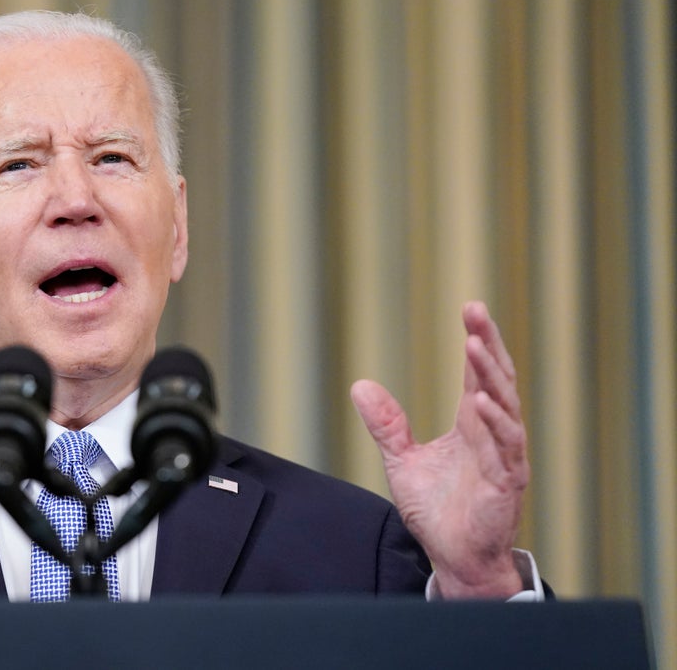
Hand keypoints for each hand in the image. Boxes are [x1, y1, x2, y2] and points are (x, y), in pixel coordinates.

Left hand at [351, 301, 528, 598]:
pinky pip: (505, 449)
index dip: (477, 342)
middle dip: (488, 345)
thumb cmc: (437, 511)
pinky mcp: (505, 484)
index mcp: (473, 426)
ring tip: (476, 346)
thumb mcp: (402, 461)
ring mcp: (503, 458)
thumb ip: (387, 425)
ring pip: (505, 409)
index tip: (471, 309)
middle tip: (476, 312)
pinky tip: (484, 402)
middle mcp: (493, 435)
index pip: (478, 375)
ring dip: (491, 377)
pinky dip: (497, 425)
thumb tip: (360, 385)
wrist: (453, 557)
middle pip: (496, 380)